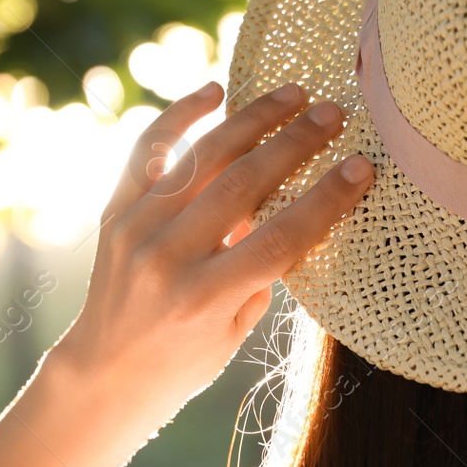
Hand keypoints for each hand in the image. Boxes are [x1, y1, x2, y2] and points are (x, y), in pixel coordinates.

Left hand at [48, 79, 373, 436]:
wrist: (104, 374)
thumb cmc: (183, 360)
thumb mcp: (235, 331)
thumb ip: (262, 270)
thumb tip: (295, 201)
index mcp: (204, 298)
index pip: (279, 238)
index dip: (325, 200)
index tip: (362, 166)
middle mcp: (166, 259)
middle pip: (243, 184)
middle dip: (296, 144)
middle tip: (336, 114)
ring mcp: (135, 230)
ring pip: (202, 157)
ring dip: (252, 119)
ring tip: (294, 95)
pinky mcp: (115, 214)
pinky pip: (148, 152)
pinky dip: (180, 117)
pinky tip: (215, 92)